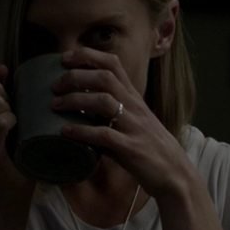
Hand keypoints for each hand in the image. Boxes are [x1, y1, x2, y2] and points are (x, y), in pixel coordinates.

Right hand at [0, 65, 28, 187]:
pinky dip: (13, 120)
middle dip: (7, 97)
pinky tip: (15, 129)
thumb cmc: (4, 145)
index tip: (3, 100)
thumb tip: (1, 67)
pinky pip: (0, 122)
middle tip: (10, 115)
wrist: (8, 185)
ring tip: (12, 124)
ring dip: (11, 110)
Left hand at [50, 47, 194, 197]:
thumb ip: (110, 113)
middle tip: (54, 86)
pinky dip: (81, 131)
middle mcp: (135, 107)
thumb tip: (78, 110)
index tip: (64, 58)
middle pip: (104, 78)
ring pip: (103, 101)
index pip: (113, 65)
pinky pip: (104, 135)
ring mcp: (134, 127)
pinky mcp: (131, 148)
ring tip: (55, 105)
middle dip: (76, 76)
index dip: (87, 56)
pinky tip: (65, 132)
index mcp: (134, 98)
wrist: (175, 174)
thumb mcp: (134, 122)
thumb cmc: (151, 149)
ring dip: (75, 100)